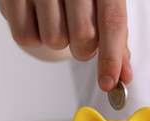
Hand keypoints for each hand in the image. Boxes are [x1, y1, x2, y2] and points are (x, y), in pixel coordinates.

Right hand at [0, 0, 132, 90]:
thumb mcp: (102, 9)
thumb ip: (115, 41)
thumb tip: (123, 76)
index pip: (112, 21)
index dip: (111, 56)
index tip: (108, 83)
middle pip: (84, 36)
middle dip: (84, 50)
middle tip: (80, 38)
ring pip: (55, 39)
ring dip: (59, 41)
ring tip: (57, 21)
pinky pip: (26, 37)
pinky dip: (35, 37)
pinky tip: (38, 19)